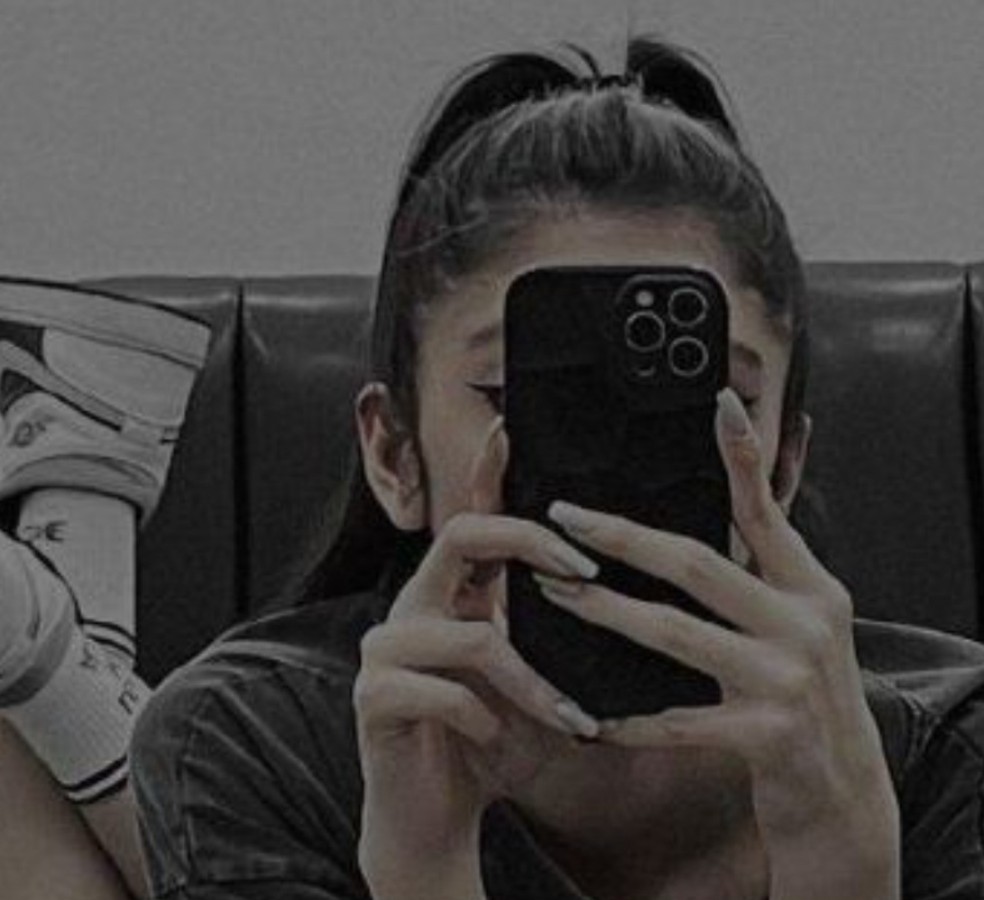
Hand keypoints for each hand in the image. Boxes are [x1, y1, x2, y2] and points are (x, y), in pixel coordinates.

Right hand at [354, 417, 599, 899]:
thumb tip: (606, 591)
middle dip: (526, 542)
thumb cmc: (491, 746)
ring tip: (567, 720)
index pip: (470, 522)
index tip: (509, 427)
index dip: (485, 472)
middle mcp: (413, 608)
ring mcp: (386, 650)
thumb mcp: (531, 681)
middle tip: (581, 569)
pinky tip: (493, 742)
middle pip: (460, 539)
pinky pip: (440, 690)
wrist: (435, 816)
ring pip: (469, 635)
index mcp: (451, 598)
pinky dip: (482, 720)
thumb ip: (549, 635)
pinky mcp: (373, 697)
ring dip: (528, 682)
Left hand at [534, 390, 899, 899]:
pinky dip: (628, 718)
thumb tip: (717, 512)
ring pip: (676, 634)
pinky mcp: (768, 737)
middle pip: (698, 564)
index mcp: (811, 589)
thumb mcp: (797, 626)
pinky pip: (676, 720)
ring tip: (553, 592)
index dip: (743, 457)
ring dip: (606, 611)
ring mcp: (788, 680)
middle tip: (564, 516)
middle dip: (623, 537)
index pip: (767, 512)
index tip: (717, 403)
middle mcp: (805, 624)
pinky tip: (587, 714)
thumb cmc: (801, 699)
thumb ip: (759, 575)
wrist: (842, 797)